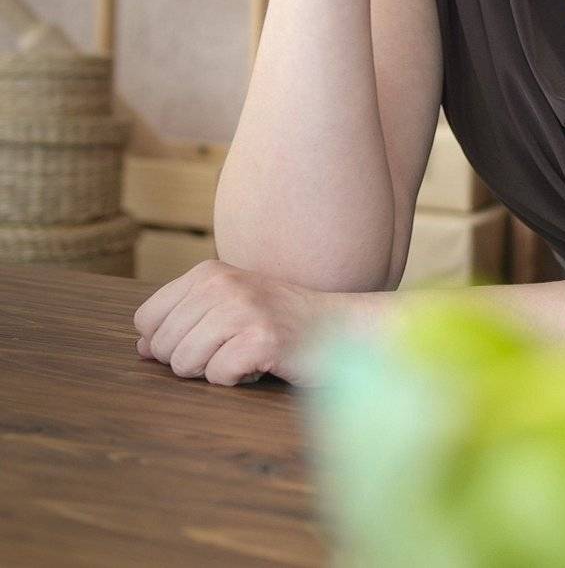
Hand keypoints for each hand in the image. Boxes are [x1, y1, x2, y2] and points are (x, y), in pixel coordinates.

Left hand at [132, 259, 391, 386]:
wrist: (337, 327)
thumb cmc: (278, 321)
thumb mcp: (227, 305)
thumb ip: (183, 319)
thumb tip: (141, 345)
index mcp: (207, 272)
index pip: (146, 319)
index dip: (167, 342)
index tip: (204, 340)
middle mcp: (222, 283)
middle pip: (163, 347)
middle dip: (191, 361)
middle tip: (231, 348)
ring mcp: (243, 308)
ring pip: (185, 363)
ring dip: (214, 371)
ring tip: (245, 354)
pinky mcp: (263, 338)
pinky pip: (218, 376)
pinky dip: (237, 379)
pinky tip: (261, 363)